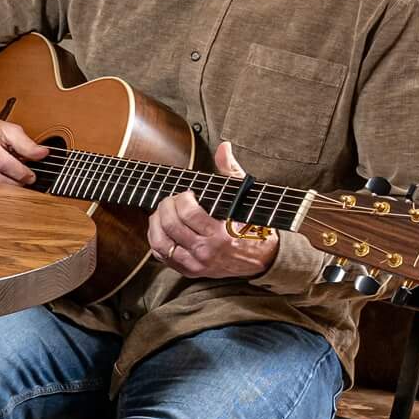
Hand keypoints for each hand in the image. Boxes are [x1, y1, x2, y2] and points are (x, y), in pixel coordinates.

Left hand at [147, 141, 277, 278]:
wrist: (263, 259)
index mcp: (220, 234)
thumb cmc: (252, 225)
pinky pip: (162, 256)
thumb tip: (223, 147)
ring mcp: (196, 263)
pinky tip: (161, 228)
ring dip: (156, 223)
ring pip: (161, 242)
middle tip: (170, 199)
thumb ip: (231, 171)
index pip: (188, 213)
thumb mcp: (245, 197)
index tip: (186, 193)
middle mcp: (206, 251)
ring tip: (162, 212)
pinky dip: (156, 240)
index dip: (181, 199)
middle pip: (170, 225)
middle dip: (165, 206)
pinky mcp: (189, 271)